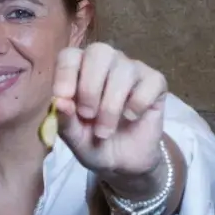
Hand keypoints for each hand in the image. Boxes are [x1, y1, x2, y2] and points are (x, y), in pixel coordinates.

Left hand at [52, 43, 167, 177]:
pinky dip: (138, 104)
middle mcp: (106, 63)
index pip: (70, 55)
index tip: (63, 98)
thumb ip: (64, 121)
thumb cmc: (95, 143)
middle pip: (99, 52)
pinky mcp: (155, 82)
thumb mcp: (75, 138)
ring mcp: (132, 69)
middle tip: (88, 115)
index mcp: (80, 70)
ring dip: (111, 105)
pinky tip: (132, 117)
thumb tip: (59, 102)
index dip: (65, 73)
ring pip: (124, 70)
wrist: (124, 162)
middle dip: (90, 87)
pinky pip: (150, 82)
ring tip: (106, 130)